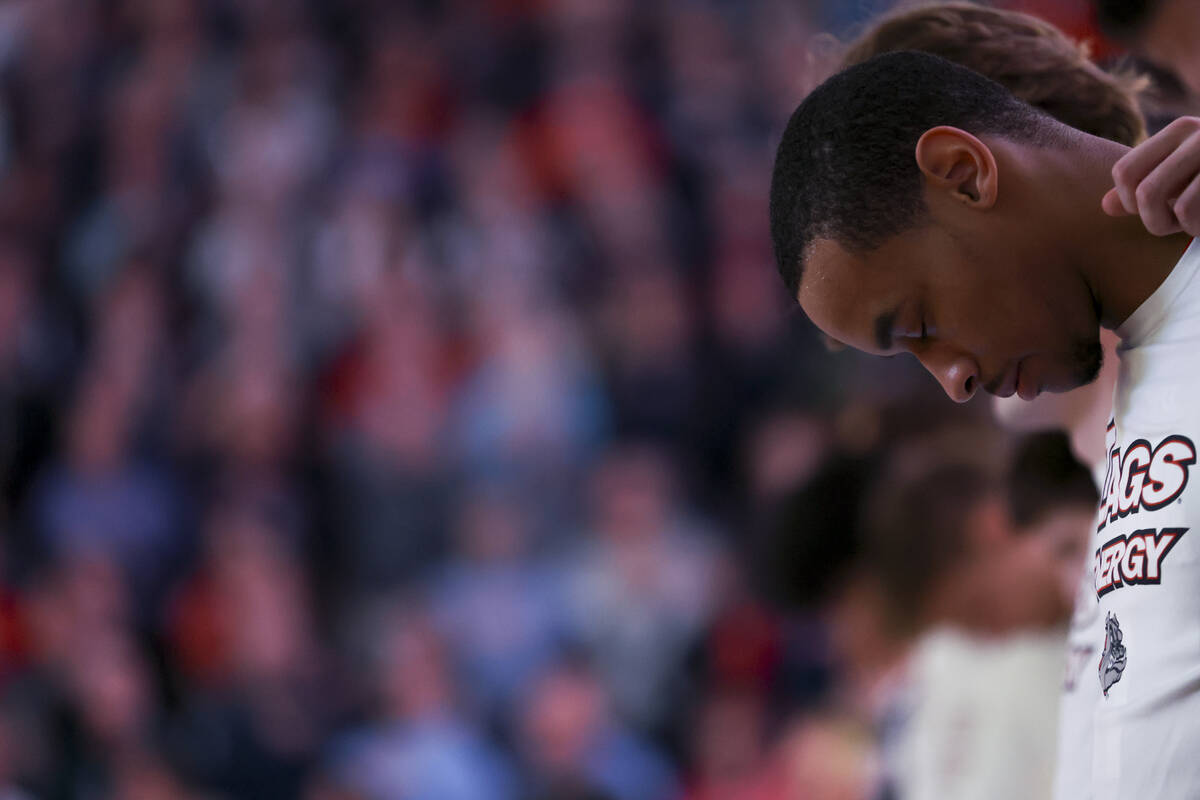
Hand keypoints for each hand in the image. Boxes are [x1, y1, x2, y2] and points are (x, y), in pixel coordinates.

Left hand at [1102, 116, 1199, 236]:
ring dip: (1177, 226)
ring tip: (1196, 222)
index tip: (1154, 210)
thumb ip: (1144, 187)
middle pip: (1143, 191)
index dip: (1129, 201)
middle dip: (1155, 221)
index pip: (1124, 171)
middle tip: (1178, 224)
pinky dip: (1195, 228)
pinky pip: (1188, 212)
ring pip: (1165, 203)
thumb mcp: (1183, 178)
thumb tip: (1106, 206)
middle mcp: (1198, 133)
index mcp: (1179, 131)